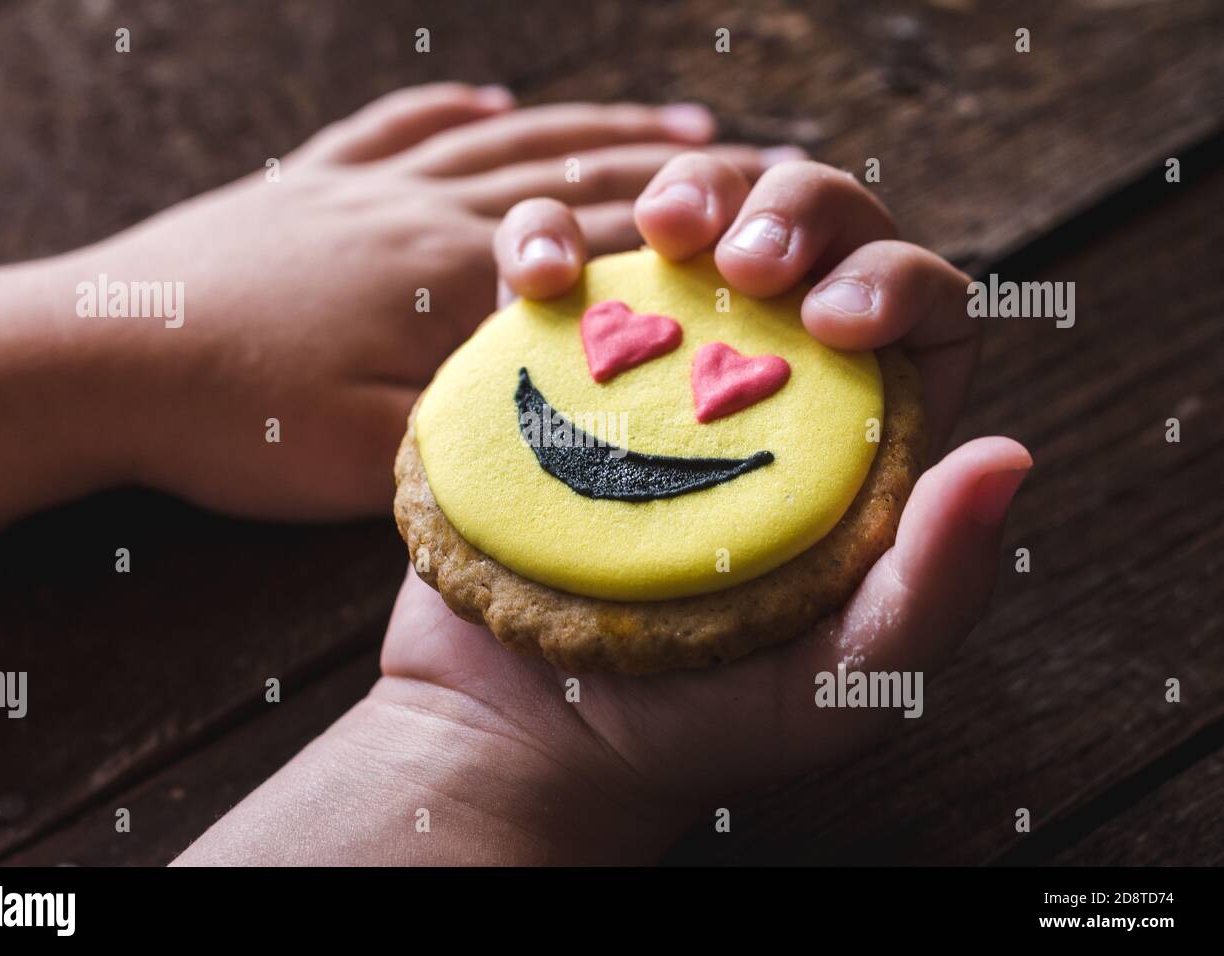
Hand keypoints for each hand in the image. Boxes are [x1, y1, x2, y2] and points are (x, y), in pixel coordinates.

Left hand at [61, 84, 776, 519]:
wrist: (98, 352)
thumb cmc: (235, 418)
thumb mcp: (366, 456)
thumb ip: (477, 430)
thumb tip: (569, 419)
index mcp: (447, 272)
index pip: (595, 238)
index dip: (684, 227)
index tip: (757, 219)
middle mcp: (418, 208)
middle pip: (566, 171)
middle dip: (666, 166)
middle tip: (741, 157)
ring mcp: (362, 186)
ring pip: (499, 138)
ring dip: (587, 126)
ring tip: (661, 122)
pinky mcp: (309, 186)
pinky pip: (399, 126)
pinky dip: (454, 109)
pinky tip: (490, 98)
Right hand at [378, 154, 1030, 844]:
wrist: (537, 738)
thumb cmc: (701, 721)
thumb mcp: (843, 684)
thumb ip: (934, 585)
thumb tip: (1008, 455)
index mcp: (859, 440)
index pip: (921, 312)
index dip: (896, 278)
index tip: (834, 318)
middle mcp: (765, 381)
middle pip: (817, 232)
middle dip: (798, 207)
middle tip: (748, 260)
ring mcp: (653, 358)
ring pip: (697, 214)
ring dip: (692, 189)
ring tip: (668, 231)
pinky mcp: (551, 360)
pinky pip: (552, 261)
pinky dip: (542, 236)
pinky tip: (543, 277)